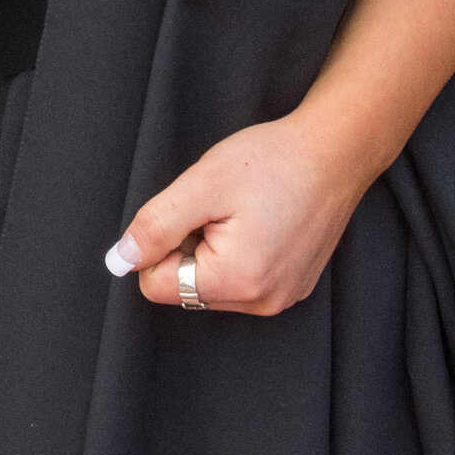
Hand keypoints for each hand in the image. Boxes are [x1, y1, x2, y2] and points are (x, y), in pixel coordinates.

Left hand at [102, 108, 377, 317]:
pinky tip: (260, 221)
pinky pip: (243, 281)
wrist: (335, 151)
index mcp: (237, 282)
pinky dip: (239, 253)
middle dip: (188, 247)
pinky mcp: (294, 286)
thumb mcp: (200, 185)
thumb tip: (118, 262)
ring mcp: (283, 298)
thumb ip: (153, 227)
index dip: (159, 243)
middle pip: (185, 288)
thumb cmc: (270, 161)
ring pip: (212, 285)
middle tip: (219, 209)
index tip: (191, 212)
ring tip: (241, 213)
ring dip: (213, 250)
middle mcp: (263, 303)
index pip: (156, 286)